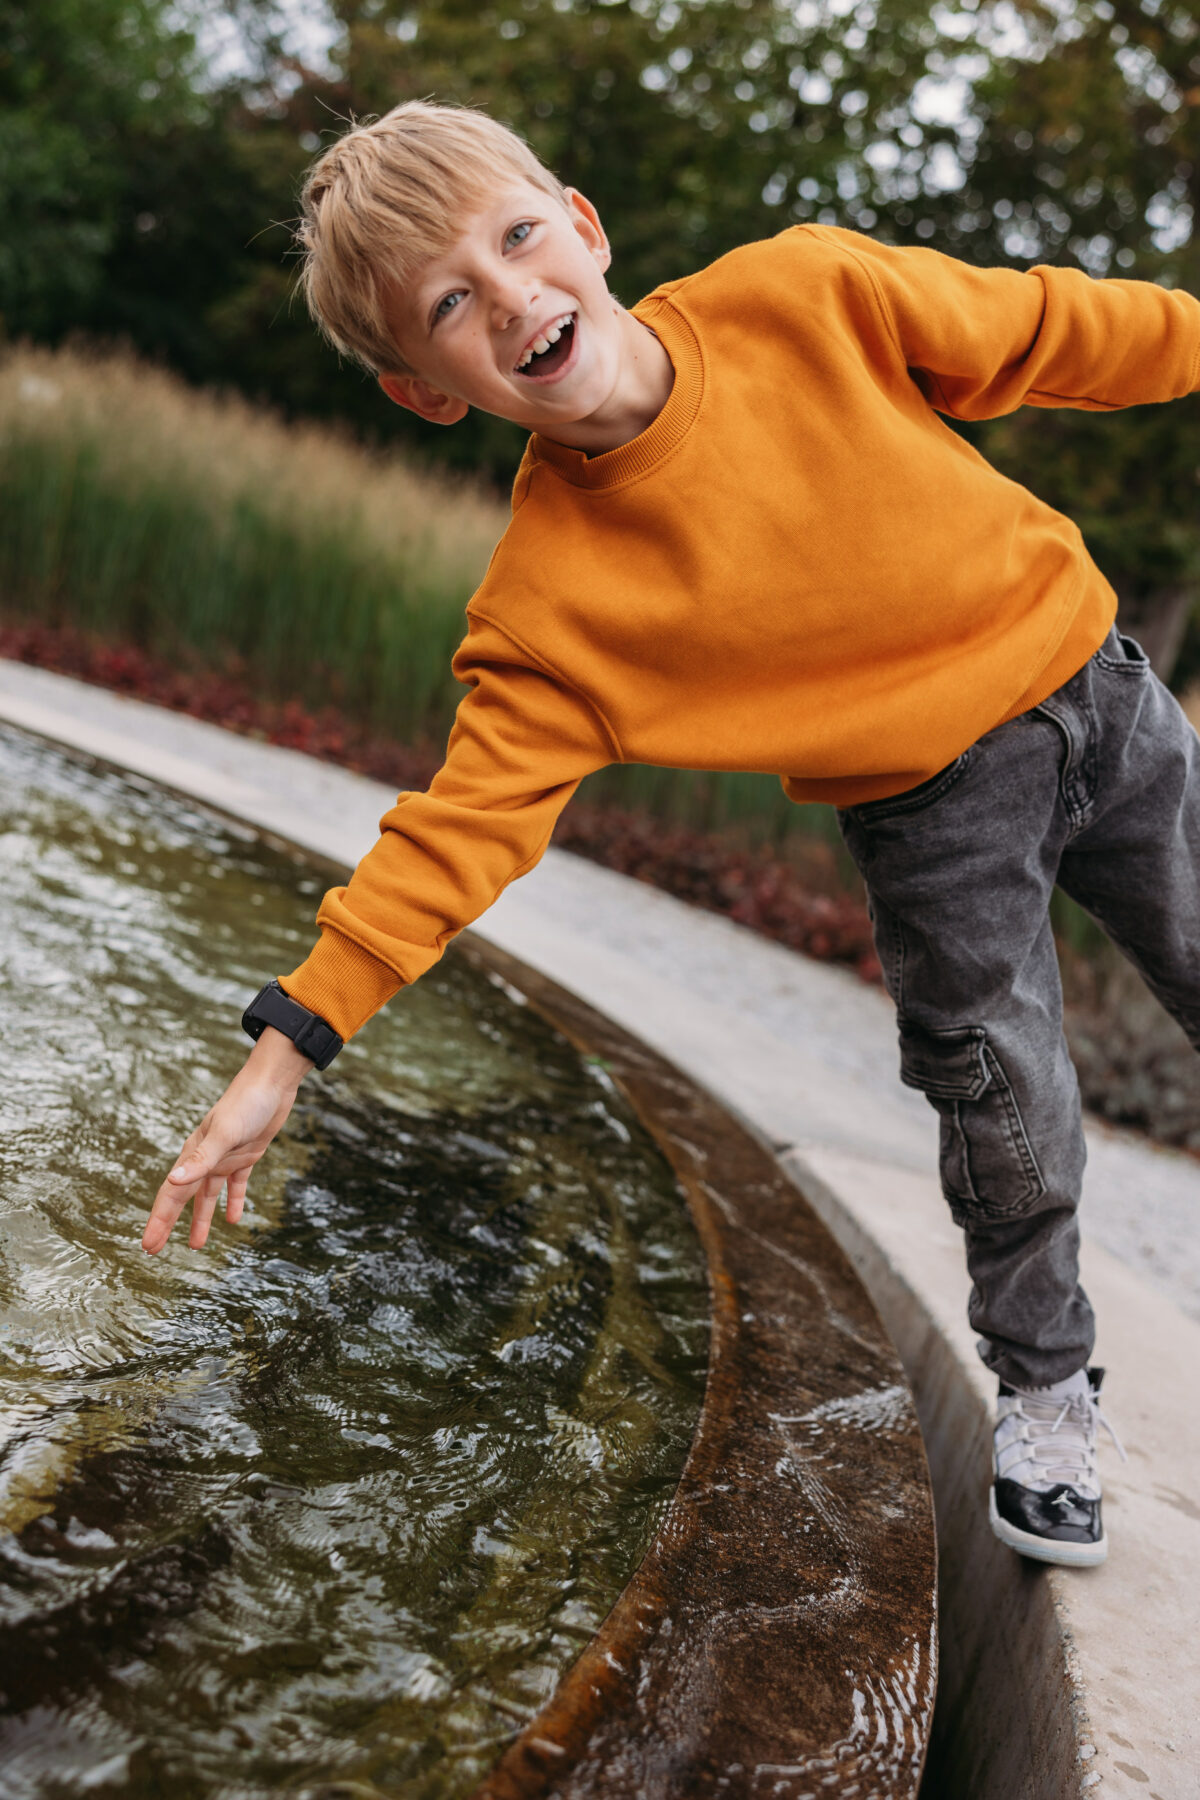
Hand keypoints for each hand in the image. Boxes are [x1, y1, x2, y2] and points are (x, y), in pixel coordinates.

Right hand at [143, 1027, 314, 1254]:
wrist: (273, 1082)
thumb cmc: (247, 1103)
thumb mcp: (224, 1133)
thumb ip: (201, 1159)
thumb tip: (174, 1181)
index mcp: (193, 1153)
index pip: (171, 1193)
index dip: (159, 1220)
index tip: (148, 1245)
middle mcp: (205, 1158)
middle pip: (183, 1197)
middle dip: (169, 1223)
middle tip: (156, 1249)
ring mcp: (225, 1156)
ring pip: (208, 1194)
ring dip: (201, 1218)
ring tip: (196, 1245)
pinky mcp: (246, 1154)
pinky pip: (236, 1184)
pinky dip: (233, 1200)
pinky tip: (234, 1220)